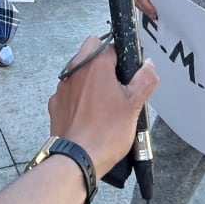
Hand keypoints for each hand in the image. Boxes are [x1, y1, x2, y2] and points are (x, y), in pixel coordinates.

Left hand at [50, 36, 158, 177]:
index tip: (129, 73)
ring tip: (104, 102)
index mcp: (95, 64)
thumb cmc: (107, 131)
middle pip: (90, 50)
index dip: (122, 57)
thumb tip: (149, 65)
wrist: (77, 158)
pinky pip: (69, 91)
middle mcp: (74, 70)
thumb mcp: (135, 105)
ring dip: (90, 78)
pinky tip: (89, 114)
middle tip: (118, 84)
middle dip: (104, 61)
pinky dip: (78, 97)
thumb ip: (145, 79)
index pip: (110, 45)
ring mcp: (62, 87)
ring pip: (78, 71)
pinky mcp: (55, 103)